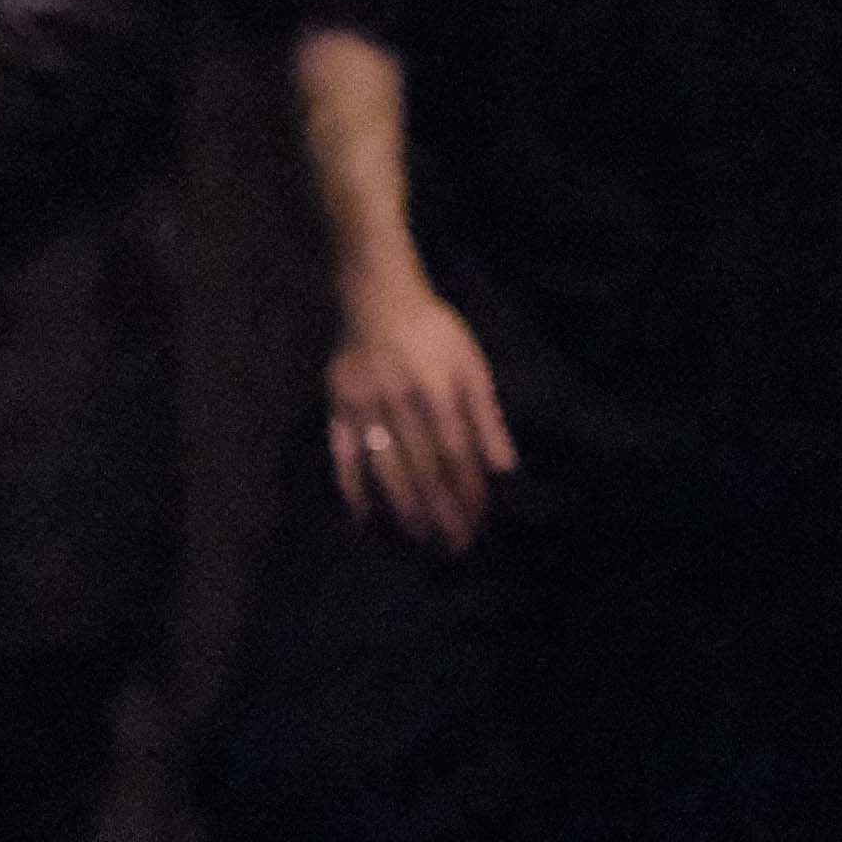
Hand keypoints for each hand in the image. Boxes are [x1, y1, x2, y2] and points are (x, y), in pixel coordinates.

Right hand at [326, 273, 517, 551]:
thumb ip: (487, 416)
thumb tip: (504, 468)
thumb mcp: (471, 365)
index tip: (478, 523)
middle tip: (453, 546)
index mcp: (437, 389)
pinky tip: (363, 515)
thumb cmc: (433, 330)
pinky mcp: (336, 405)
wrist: (376, 295)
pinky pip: (342, 451)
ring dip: (402, 504)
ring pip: (384, 464)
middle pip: (422, 465)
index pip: (455, 453)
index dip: (467, 491)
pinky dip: (351, 485)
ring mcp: (363, 404)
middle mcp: (399, 400)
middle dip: (441, 508)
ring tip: (419, 536)